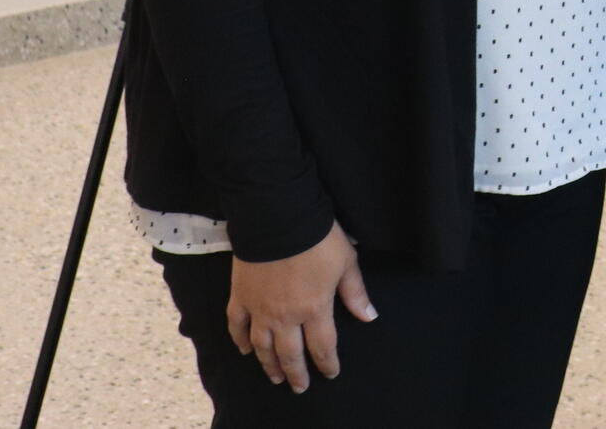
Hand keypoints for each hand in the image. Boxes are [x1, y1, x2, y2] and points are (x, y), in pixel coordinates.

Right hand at [227, 222, 373, 391]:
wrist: (279, 218)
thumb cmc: (318, 238)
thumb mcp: (346, 262)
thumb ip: (355, 293)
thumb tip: (369, 317)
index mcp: (314, 309)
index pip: (322, 346)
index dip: (327, 363)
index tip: (330, 374)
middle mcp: (285, 316)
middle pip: (290, 354)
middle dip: (296, 373)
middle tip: (299, 387)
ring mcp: (259, 308)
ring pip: (262, 346)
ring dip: (268, 364)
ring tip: (274, 377)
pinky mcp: (240, 296)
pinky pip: (236, 325)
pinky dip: (239, 340)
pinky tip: (244, 350)